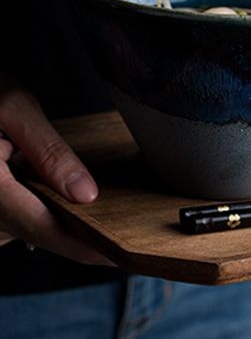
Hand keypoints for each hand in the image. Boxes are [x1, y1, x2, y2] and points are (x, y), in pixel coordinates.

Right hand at [0, 74, 113, 263]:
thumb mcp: (15, 109)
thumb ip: (48, 151)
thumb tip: (85, 193)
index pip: (43, 227)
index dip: (82, 245)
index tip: (117, 251)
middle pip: (38, 232)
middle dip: (80, 239)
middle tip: (123, 239)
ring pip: (30, 225)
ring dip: (67, 228)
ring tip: (107, 224)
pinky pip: (22, 211)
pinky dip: (51, 212)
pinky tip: (76, 207)